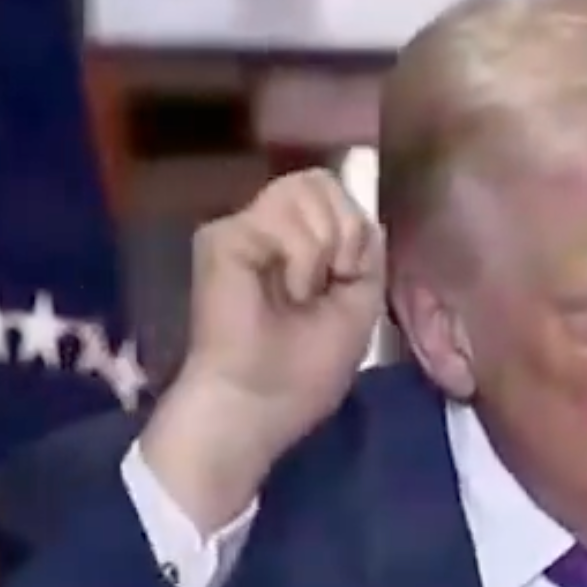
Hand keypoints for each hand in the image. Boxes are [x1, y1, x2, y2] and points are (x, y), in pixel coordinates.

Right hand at [144, 168, 385, 526]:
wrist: (259, 404)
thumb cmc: (303, 371)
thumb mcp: (357, 304)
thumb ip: (364, 252)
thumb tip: (363, 216)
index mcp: (295, 246)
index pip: (333, 197)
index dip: (356, 230)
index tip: (349, 278)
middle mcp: (265, 230)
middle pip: (320, 182)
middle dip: (347, 230)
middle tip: (333, 280)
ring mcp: (241, 229)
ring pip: (307, 188)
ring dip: (326, 245)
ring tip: (304, 292)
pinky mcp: (222, 236)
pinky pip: (284, 216)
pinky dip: (304, 258)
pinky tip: (288, 293)